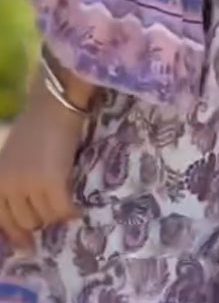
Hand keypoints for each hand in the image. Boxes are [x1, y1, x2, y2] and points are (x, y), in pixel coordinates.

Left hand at [0, 72, 83, 250]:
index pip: (2, 220)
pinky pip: (62, 209)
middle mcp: (9, 187)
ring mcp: (30, 186)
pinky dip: (71, 212)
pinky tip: (78, 209)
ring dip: (56, 217)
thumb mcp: (15, 156)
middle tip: (55, 218)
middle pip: (24, 222)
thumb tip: (26, 207)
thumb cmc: (38, 126)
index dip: (16, 235)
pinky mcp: (52, 182)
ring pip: (44, 217)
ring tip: (67, 208)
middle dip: (40, 224)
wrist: (55, 106)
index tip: (28, 246)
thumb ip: (15, 179)